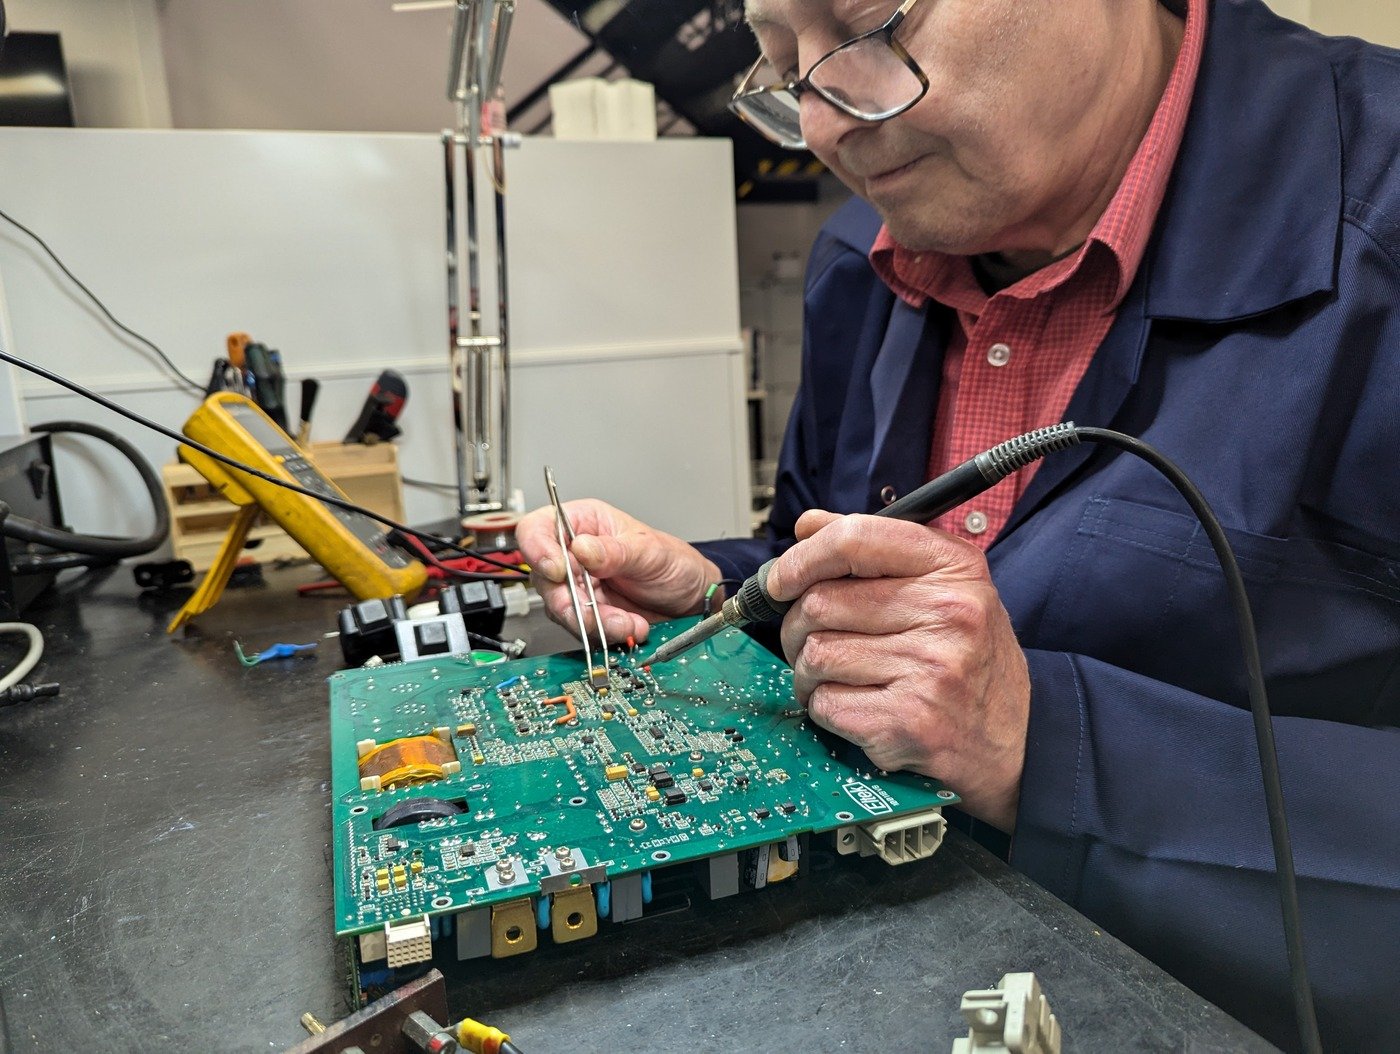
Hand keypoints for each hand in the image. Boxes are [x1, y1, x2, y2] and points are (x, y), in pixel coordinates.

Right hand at [516, 499, 721, 643]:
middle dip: (572, 602)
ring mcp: (578, 586)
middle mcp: (573, 555)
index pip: (537, 529)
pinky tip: (630, 627)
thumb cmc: (673, 561)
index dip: (538, 550)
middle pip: (544, 579)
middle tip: (599, 614)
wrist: (691, 598)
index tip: (557, 570)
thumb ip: (615, 551)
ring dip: (595, 623)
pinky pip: (581, 629)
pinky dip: (605, 634)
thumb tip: (583, 549)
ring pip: (562, 609)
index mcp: (582, 523)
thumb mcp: (649, 550)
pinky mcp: (588, 614)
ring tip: (628, 623)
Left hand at [767, 510, 1030, 831]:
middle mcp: (948, 613)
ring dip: (810, 670)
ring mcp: (929, 669)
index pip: (854, 538)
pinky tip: (855, 706)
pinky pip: (825, 703)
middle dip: (800, 625)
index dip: (802, 558)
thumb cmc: (970, 656)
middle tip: (815, 639)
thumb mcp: (944, 585)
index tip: (782, 579)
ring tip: (840, 676)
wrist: (1017, 737)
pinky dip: (825, 707)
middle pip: (820, 602)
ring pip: (815, 655)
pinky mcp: (908, 720)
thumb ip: (876, 548)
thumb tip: (808, 527)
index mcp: (953, 567)